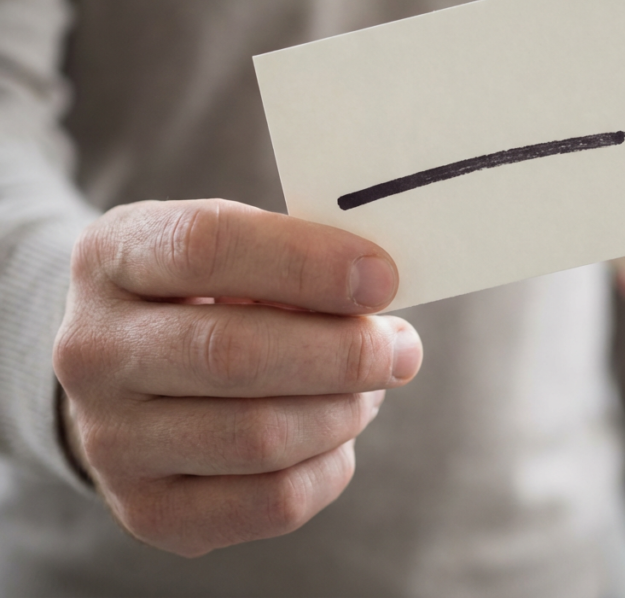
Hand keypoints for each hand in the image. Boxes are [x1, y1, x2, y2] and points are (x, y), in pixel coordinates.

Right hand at [53, 199, 421, 556]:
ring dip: (343, 411)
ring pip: (260, 437)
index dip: (307, 263)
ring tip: (369, 387)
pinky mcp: (148, 511)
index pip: (206, 247)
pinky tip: (337, 434)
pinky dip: (330, 466)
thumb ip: (298, 258)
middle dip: (343, 353)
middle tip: (400, 349)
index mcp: (113, 256)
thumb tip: (380, 293)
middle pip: (232, 354)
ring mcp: (110, 439)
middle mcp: (92, 349)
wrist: (132, 374)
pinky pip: (272, 503)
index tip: (383, 278)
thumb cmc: (208, 295)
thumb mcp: (235, 247)